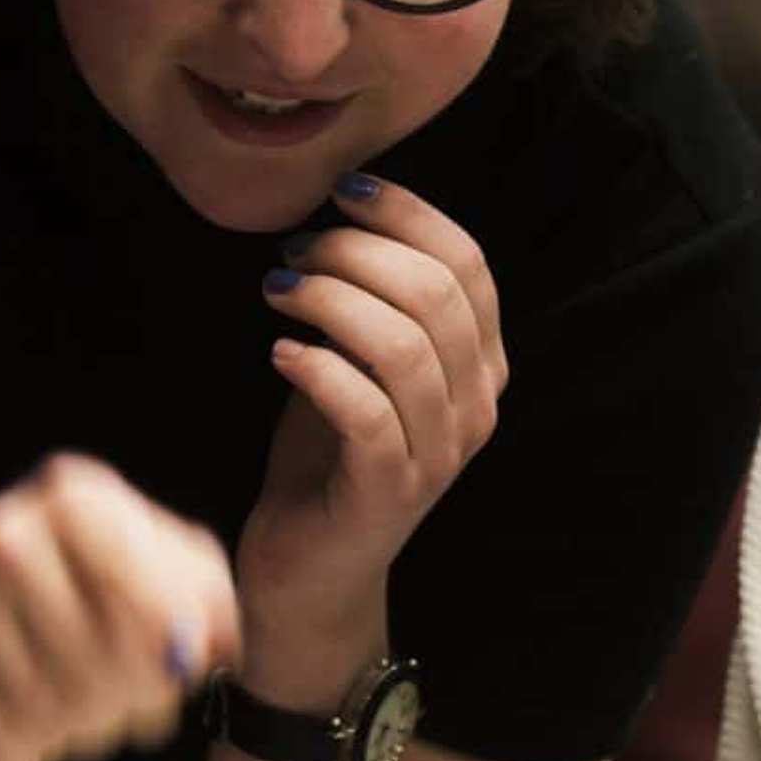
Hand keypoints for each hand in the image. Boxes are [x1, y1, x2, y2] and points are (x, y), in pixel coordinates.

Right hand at [0, 454, 242, 760]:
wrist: (8, 648)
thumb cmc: (112, 610)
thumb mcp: (179, 587)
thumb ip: (211, 606)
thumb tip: (198, 646)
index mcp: (75, 497)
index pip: (131, 576)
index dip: (165, 637)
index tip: (182, 664)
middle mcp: (5, 528)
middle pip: (95, 645)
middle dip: (133, 692)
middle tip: (143, 702)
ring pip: (46, 694)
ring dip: (88, 722)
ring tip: (94, 707)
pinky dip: (30, 738)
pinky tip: (40, 720)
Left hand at [239, 177, 506, 669]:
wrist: (312, 567)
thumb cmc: (328, 454)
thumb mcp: (358, 361)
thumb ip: (371, 301)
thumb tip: (340, 217)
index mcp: (482, 364)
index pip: (469, 263)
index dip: (409, 214)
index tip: (344, 192)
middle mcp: (477, 406)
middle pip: (435, 294)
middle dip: (355, 252)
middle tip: (293, 253)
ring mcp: (440, 452)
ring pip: (402, 346)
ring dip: (329, 300)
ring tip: (277, 292)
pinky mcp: (392, 491)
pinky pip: (366, 410)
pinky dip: (317, 368)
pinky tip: (280, 354)